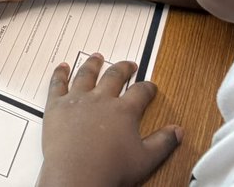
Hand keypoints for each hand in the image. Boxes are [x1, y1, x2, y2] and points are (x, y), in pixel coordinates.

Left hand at [38, 55, 181, 186]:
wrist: (77, 175)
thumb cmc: (111, 169)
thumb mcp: (146, 159)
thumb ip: (163, 142)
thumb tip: (177, 131)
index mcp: (124, 111)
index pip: (140, 92)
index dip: (148, 88)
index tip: (150, 86)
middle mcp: (101, 99)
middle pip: (114, 76)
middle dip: (123, 68)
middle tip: (128, 64)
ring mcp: (77, 100)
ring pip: (86, 74)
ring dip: (93, 64)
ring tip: (96, 57)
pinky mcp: (57, 106)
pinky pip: (58, 84)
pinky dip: (60, 74)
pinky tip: (62, 67)